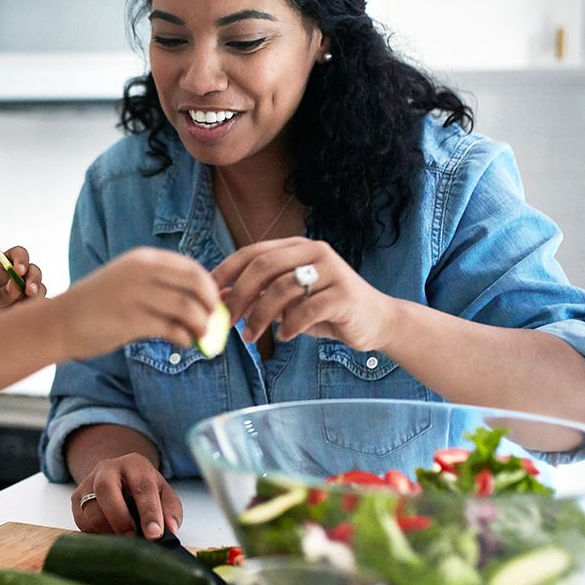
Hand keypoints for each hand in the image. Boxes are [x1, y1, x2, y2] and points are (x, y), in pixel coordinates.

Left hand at [0, 245, 43, 328]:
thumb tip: (16, 286)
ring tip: (21, 308)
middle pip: (33, 270)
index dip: (21, 258)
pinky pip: (42, 306)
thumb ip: (0, 294)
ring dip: (35, 295)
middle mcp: (18, 278)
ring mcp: (26, 292)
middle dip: (33, 279)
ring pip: (40, 288)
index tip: (19, 270)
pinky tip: (25, 317)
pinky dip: (37, 309)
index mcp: (3, 268)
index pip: (17, 254)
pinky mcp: (32, 307)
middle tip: (29, 291)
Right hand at [54, 247, 219, 358]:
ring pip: (187, 308)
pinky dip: (184, 338)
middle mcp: (141, 272)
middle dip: (211, 305)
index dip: (209, 287)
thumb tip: (200, 301)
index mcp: (143, 259)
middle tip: (214, 321)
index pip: (191, 267)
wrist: (60, 322)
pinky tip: (183, 342)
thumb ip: (159, 285)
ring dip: (201, 325)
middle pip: (195, 284)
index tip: (214, 304)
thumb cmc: (97, 305)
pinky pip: (171, 329)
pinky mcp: (130, 320)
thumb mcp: (128, 282)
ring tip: (200, 336)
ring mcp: (135, 295)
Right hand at [71, 453, 182, 538]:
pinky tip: (110, 536)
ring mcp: (88, 482)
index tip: (155, 535)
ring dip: (108, 531)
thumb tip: (169, 530)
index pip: (142, 486)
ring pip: (91, 510)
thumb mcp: (163, 494)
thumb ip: (170, 511)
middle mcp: (108, 468)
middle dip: (120, 519)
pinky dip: (96, 534)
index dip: (149, 512)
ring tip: (123, 541)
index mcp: (134, 464)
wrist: (118, 477)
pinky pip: (81, 522)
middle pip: (106, 490)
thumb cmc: (144, 489)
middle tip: (133, 539)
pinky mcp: (76, 498)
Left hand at [213, 238, 396, 350]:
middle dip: (239, 295)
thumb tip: (219, 298)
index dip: (227, 271)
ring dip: (259, 316)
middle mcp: (314, 252)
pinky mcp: (345, 295)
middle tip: (227, 320)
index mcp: (298, 247)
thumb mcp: (287, 302)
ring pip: (282, 289)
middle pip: (264, 267)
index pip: (254, 252)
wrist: (375, 321)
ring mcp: (332, 271)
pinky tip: (283, 337)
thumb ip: (258, 295)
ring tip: (251, 337)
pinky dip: (289, 326)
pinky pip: (306, 310)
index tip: (208, 292)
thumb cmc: (325, 310)